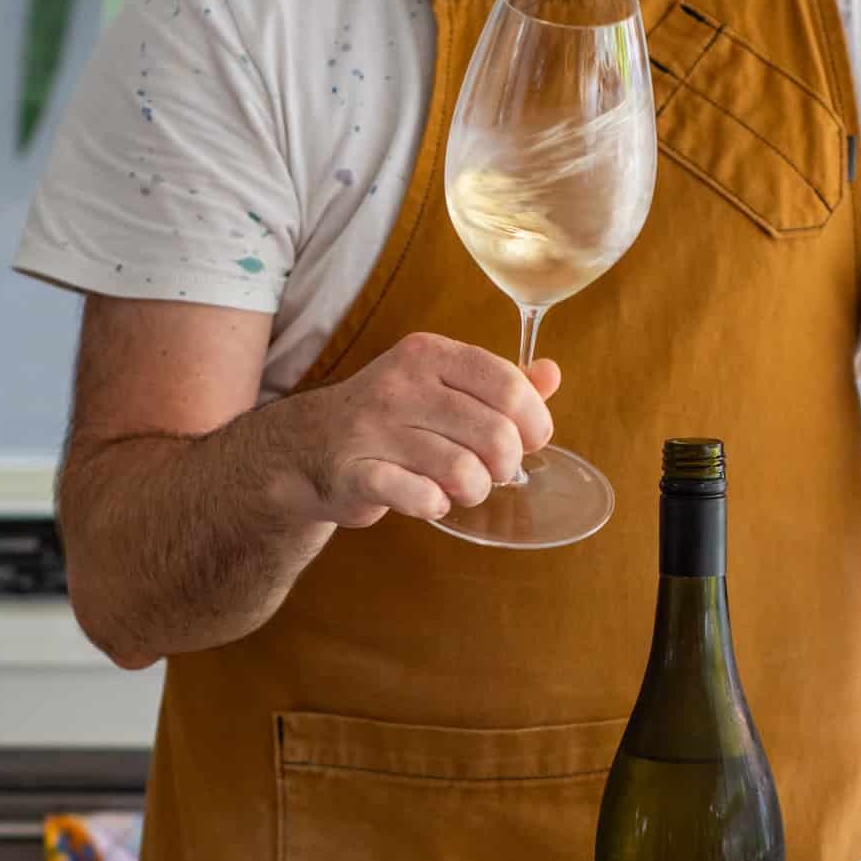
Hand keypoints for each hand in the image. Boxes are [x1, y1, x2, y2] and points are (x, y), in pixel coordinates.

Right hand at [283, 331, 560, 527]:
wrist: (308, 446)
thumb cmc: (391, 418)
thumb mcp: (442, 386)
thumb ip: (500, 382)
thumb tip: (552, 373)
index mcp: (429, 354)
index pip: (508, 385)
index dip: (534, 422)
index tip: (530, 442)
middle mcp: (400, 384)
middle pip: (495, 434)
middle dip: (505, 465)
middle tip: (492, 472)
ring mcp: (373, 429)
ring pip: (464, 471)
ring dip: (474, 491)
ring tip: (461, 489)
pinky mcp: (355, 474)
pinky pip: (421, 497)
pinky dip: (435, 506)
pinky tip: (428, 499)